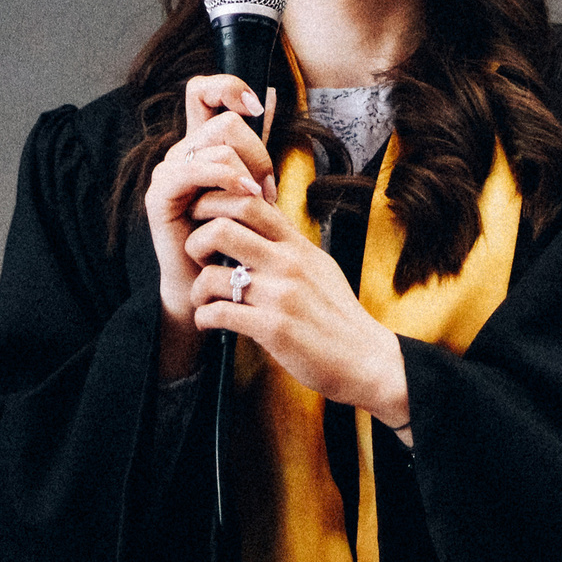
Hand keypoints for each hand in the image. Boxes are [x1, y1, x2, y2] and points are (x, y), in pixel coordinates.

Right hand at [148, 74, 277, 380]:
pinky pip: (196, 169)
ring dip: (248, 170)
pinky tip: (247, 195)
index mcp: (200, 145)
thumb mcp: (252, 187)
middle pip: (223, 120)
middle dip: (257, 152)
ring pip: (217, 144)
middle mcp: (180, 152)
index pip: (202, 90)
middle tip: (267, 188)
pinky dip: (229, 179)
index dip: (228, 86)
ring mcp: (167, 171)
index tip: (258, 108)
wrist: (210, 283)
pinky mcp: (160, 195)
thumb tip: (271, 103)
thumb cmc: (236, 237)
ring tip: (259, 199)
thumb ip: (254, 150)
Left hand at [187, 197, 411, 431]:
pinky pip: (218, 314)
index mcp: (297, 246)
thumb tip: (265, 221)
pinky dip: (204, 318)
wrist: (366, 359)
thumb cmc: (338, 315)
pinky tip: (209, 322)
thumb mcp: (319, 267)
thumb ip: (290, 245)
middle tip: (196, 258)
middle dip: (195, 241)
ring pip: (211, 275)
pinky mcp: (273, 329)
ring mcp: (280, 296)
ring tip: (201, 299)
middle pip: (222, 228)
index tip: (204, 221)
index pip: (250, 202)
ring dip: (196, 290)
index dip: (217, 204)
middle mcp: (288, 264)